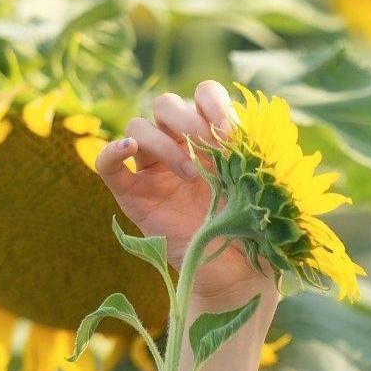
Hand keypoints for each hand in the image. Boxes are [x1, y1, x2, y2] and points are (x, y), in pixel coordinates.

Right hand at [91, 79, 279, 315]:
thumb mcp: (263, 188)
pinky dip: (111, 150)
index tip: (232, 132)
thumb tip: (249, 132)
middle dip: (187, 120)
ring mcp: (152, 170)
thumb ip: (257, 156)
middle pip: (166, 104)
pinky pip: (107, 164)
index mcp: (212, 137)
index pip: (204, 95)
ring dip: (163, 143)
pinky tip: (128, 150)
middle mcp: (179, 146)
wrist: (236, 275)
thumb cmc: (255, 230)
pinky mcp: (132, 196)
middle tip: (210, 151)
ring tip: (190, 175)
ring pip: (137, 125)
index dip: (214, 104)